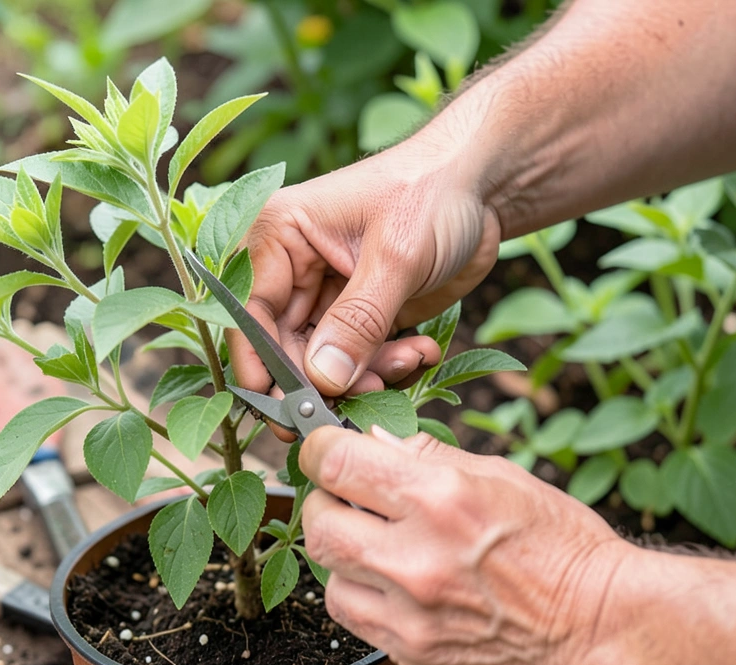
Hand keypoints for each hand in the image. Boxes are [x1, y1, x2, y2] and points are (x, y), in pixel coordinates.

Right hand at [231, 135, 501, 414]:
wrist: (484, 185)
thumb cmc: (432, 192)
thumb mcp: (395, 256)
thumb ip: (357, 321)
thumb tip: (322, 379)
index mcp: (279, 234)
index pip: (251, 311)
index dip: (259, 363)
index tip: (280, 408)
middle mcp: (292, 267)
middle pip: (283, 346)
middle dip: (322, 379)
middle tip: (361, 400)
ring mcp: (326, 294)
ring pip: (323, 362)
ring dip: (364, 377)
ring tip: (408, 361)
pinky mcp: (360, 315)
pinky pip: (358, 360)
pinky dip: (386, 367)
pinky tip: (421, 350)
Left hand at [298, 426, 633, 664]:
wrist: (598, 625)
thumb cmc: (562, 546)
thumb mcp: (501, 476)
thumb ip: (427, 457)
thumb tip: (373, 441)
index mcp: (440, 499)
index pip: (337, 463)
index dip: (320, 450)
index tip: (324, 450)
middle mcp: (417, 558)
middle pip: (318, 525)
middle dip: (325, 504)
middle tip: (346, 499)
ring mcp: (412, 615)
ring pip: (329, 579)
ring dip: (344, 557)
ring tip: (380, 548)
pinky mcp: (414, 655)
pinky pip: (358, 621)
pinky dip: (366, 598)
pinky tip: (398, 586)